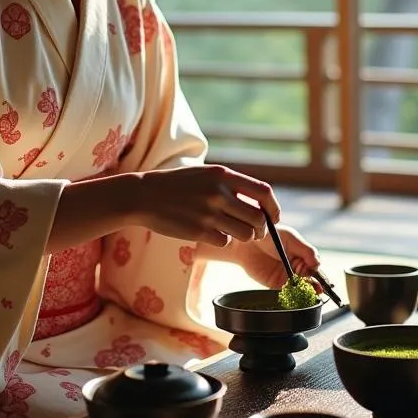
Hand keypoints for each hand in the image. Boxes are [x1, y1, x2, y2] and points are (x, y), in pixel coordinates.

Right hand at [127, 164, 279, 248]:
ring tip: (231, 232)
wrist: (144, 195)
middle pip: (258, 218)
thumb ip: (230, 185)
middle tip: (255, 232)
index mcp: (223, 175)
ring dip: (243, 236)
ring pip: (246, 234)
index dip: (273, 208)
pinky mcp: (199, 230)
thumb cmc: (177, 185)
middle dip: (261, 229)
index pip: (264, 192)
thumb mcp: (205, 175)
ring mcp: (209, 212)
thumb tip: (259, 203)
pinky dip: (223, 241)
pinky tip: (211, 234)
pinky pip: (225, 242)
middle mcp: (219, 192)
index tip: (273, 217)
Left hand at [235, 226, 320, 290]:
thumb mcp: (291, 238)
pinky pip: (287, 293)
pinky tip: (296, 295)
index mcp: (303, 256)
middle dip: (316, 285)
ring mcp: (287, 277)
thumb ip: (306, 250)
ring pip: (300, 288)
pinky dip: (293, 295)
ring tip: (309, 292)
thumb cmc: (270, 235)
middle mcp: (296, 268)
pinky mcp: (275, 285)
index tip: (320, 278)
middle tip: (318, 288)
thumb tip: (318, 264)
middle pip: (310, 280)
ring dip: (306, 292)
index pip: (315, 268)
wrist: (247, 242)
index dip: (320, 274)